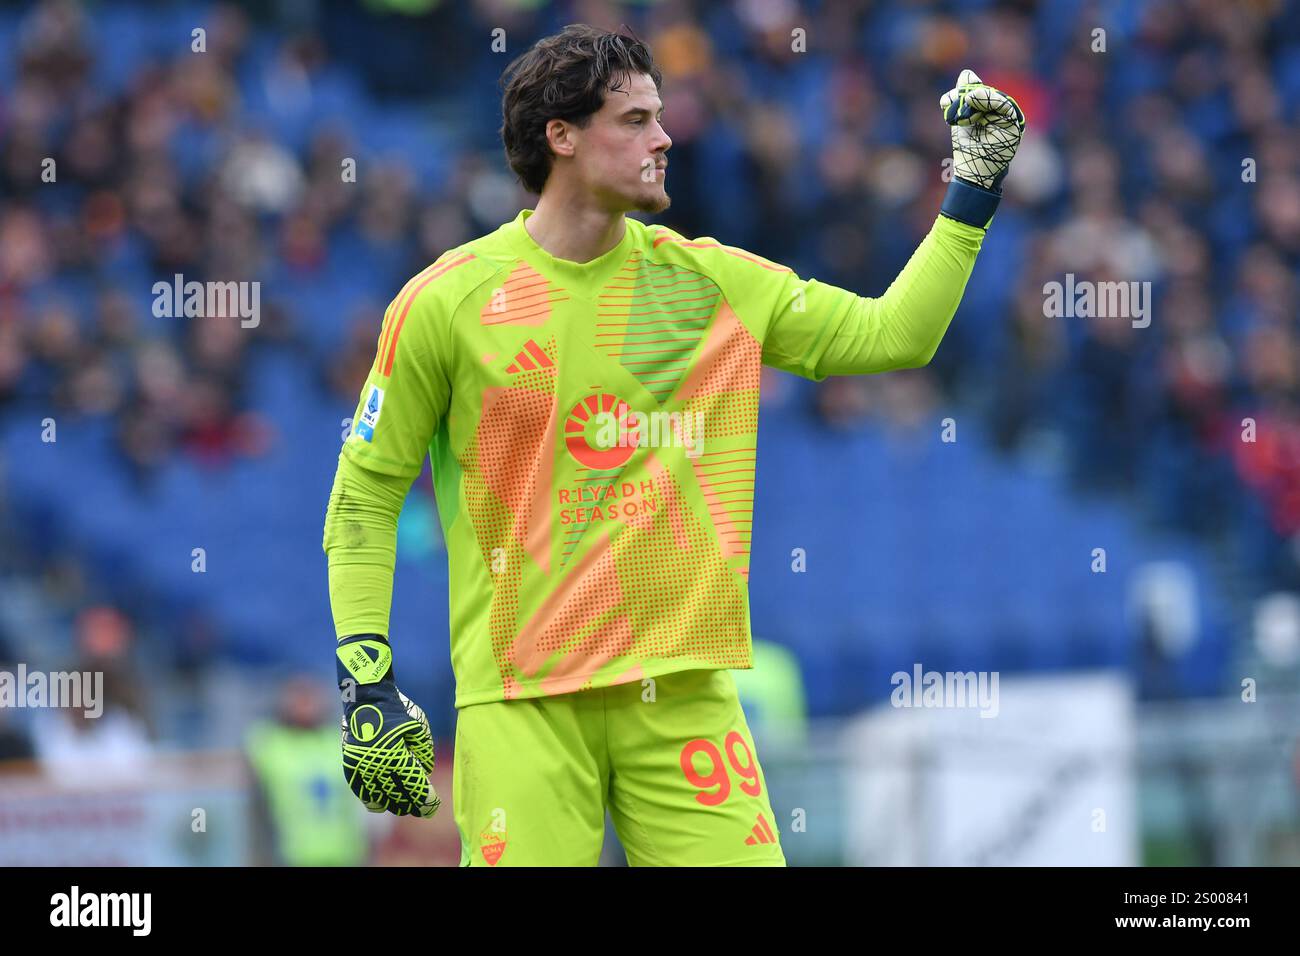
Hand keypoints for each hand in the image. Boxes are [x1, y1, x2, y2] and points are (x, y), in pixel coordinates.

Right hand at [336, 634, 440, 817]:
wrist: (367, 699)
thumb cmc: (398, 712)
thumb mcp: (419, 729)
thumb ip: (424, 752)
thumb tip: (425, 773)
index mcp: (397, 758)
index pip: (415, 789)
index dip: (426, 801)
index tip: (433, 806)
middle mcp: (378, 768)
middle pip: (398, 799)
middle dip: (413, 805)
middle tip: (423, 808)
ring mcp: (362, 770)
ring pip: (380, 801)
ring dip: (394, 804)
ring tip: (404, 805)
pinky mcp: (351, 768)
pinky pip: (362, 793)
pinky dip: (375, 800)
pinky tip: (384, 801)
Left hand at [940, 68, 1025, 192]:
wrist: (973, 172)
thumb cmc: (967, 150)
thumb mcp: (960, 121)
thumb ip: (961, 99)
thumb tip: (967, 72)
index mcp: (986, 109)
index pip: (974, 90)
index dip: (960, 92)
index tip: (945, 102)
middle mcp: (998, 111)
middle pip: (984, 92)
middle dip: (965, 95)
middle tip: (952, 103)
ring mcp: (1007, 116)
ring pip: (994, 96)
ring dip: (976, 97)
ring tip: (964, 105)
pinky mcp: (1014, 123)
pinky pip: (1004, 104)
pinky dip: (989, 99)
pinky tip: (973, 99)